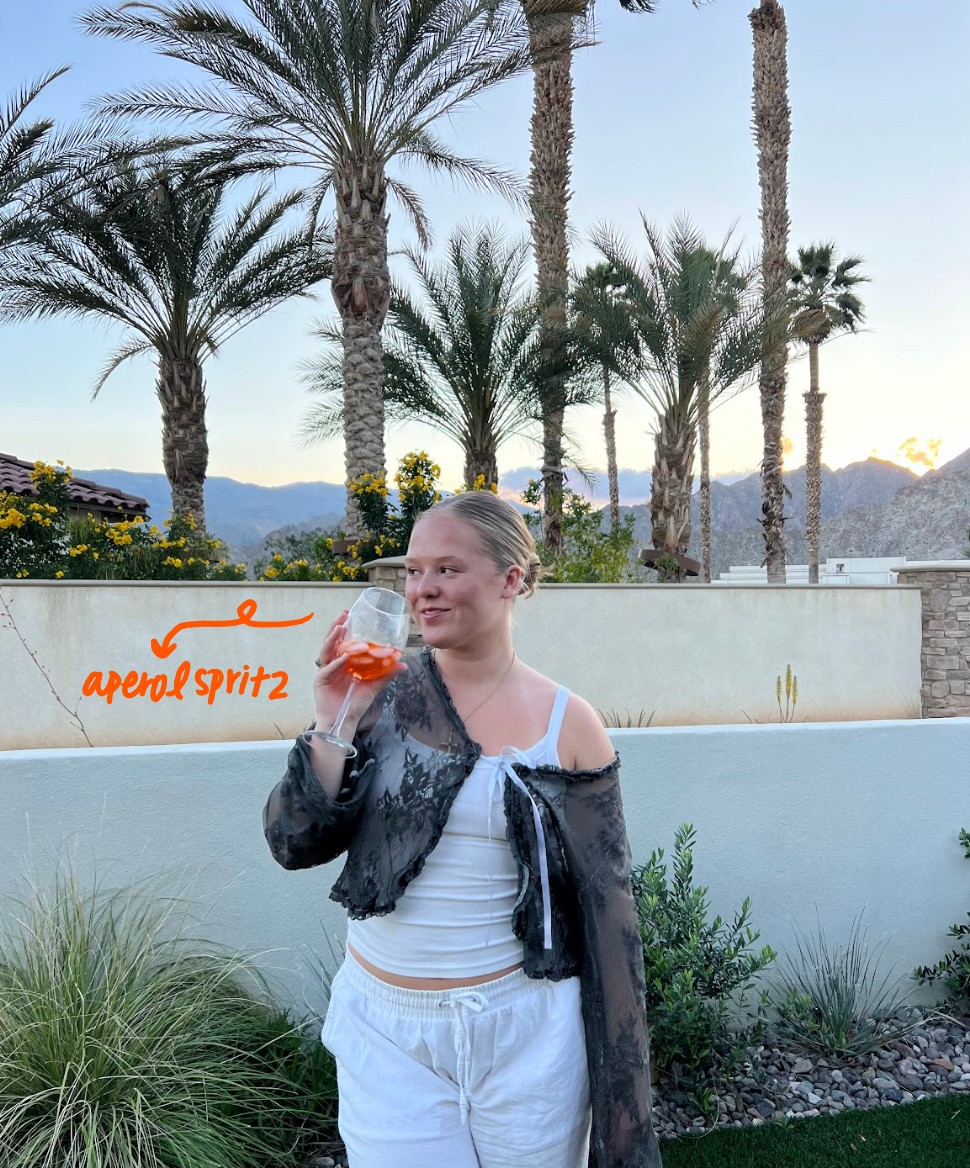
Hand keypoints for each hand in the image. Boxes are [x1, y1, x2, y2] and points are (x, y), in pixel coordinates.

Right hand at [312, 610, 403, 731]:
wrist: (344, 721)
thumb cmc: (355, 704)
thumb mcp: (374, 686)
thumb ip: (386, 674)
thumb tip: (404, 664)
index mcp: (342, 662)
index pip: (342, 640)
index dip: (344, 627)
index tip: (350, 614)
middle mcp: (332, 663)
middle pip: (331, 641)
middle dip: (336, 626)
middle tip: (344, 615)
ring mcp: (325, 671)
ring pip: (326, 650)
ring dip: (332, 639)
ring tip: (340, 628)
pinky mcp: (320, 680)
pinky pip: (328, 668)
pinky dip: (336, 662)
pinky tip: (344, 657)